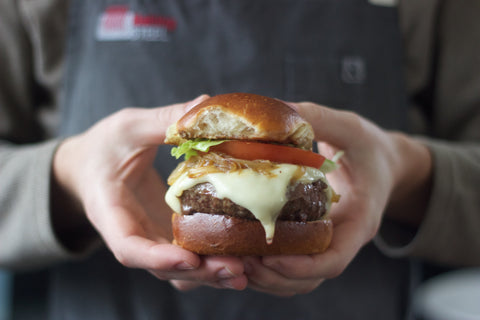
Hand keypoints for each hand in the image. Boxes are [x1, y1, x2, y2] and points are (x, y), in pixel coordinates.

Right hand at [52, 96, 246, 289]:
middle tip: (237, 269)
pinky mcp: (168, 235)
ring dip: (211, 274)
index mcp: (110, 212)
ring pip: (180, 272)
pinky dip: (213, 261)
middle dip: (200, 273)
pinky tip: (242, 254)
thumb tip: (205, 104)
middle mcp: (132, 235)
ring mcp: (152, 239)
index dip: (158, 259)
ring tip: (247, 268)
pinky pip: (189, 257)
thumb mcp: (127, 128)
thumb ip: (162, 120)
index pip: (128, 248)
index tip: (190, 259)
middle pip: (164, 269)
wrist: (90, 167)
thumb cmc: (102, 148)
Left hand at [242, 102, 431, 295]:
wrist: (384, 164)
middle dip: (274, 276)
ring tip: (235, 260)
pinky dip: (268, 267)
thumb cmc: (370, 149)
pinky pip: (291, 266)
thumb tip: (279, 108)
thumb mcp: (351, 129)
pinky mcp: (313, 241)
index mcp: (359, 221)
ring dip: (266, 277)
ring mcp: (327, 244)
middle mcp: (342, 241)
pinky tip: (242, 251)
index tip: (269, 257)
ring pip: (296, 279)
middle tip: (239, 261)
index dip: (301, 266)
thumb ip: (320, 119)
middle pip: (308, 278)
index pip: (333, 260)